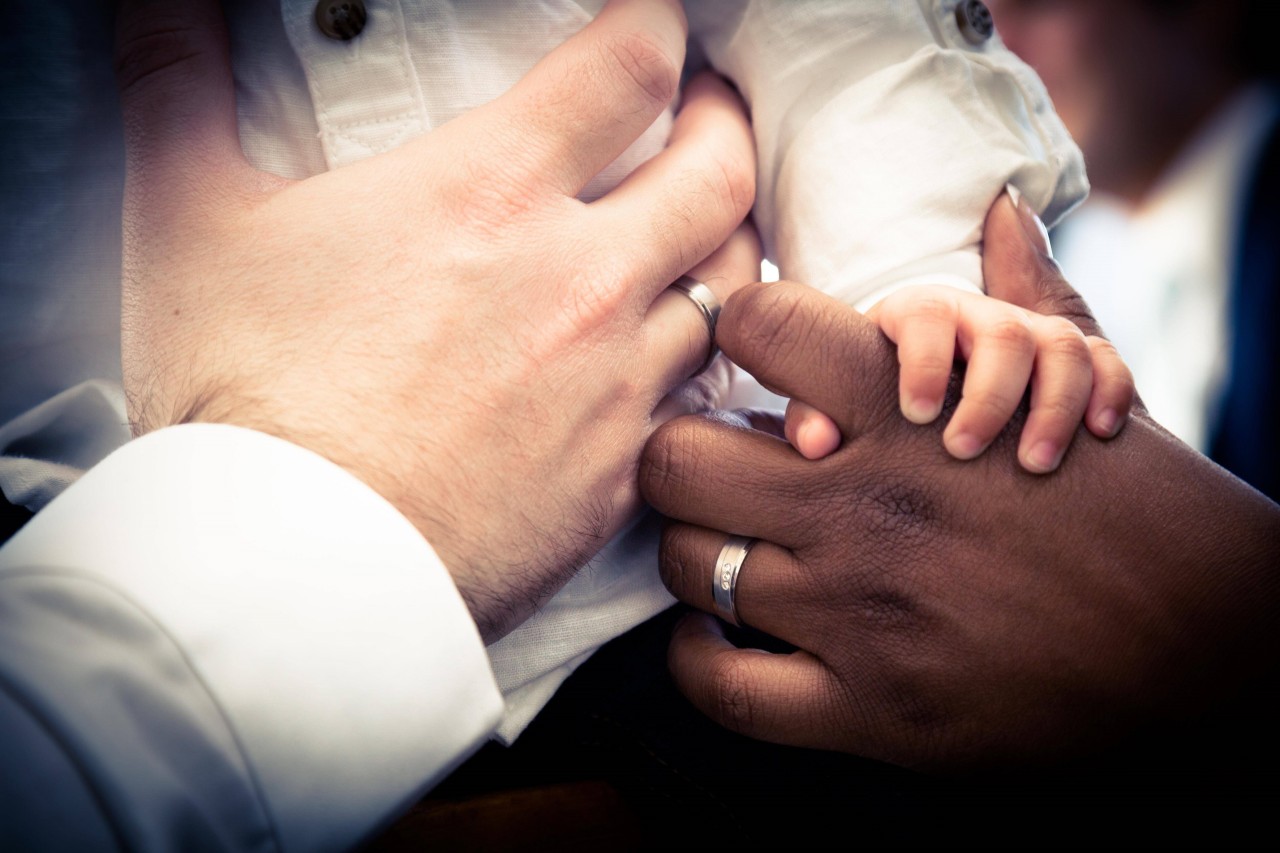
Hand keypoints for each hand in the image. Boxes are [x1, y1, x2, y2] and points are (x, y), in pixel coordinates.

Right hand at [115, 0, 756, 640]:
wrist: (291, 569)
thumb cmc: (245, 404)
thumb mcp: (191, 220)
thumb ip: (180, 86)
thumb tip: (150, 6)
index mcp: (490, 194)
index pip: (628, 68)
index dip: (657, 26)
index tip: (655, 25)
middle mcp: (579, 279)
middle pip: (719, 170)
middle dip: (725, 123)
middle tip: (707, 114)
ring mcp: (613, 382)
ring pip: (731, 288)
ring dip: (727, 243)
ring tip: (703, 232)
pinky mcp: (619, 474)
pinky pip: (699, 401)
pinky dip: (698, 366)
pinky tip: (669, 364)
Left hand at [640, 199, 1279, 769]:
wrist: (1201, 644)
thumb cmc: (1132, 507)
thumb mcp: (1085, 382)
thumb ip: (1022, 294)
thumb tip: (1003, 204)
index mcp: (910, 413)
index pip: (759, 327)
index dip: (732, 336)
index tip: (738, 364)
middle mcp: (868, 505)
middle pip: (678, 459)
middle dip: (679, 458)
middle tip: (705, 470)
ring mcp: (859, 613)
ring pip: (688, 566)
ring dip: (691, 555)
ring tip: (717, 549)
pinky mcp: (868, 710)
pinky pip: (722, 686)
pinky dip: (701, 663)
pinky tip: (723, 639)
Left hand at [782, 194, 1133, 471]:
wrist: (949, 444)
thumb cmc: (880, 422)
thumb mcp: (852, 411)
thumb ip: (825, 414)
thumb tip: (815, 442)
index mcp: (918, 320)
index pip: (925, 317)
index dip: (922, 360)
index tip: (914, 415)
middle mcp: (979, 322)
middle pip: (1001, 332)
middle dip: (989, 394)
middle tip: (962, 450)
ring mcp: (1033, 342)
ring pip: (1061, 345)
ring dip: (1052, 404)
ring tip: (1033, 464)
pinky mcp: (1081, 369)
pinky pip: (1109, 363)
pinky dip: (1108, 393)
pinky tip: (1098, 436)